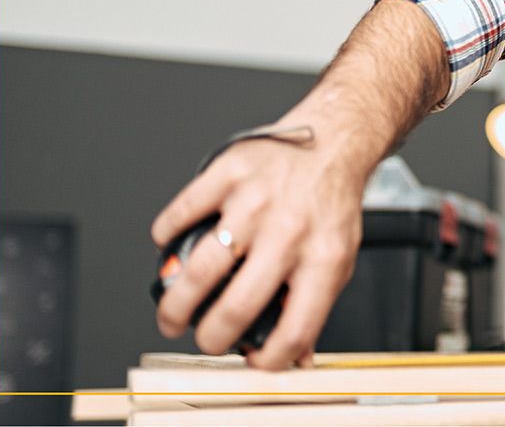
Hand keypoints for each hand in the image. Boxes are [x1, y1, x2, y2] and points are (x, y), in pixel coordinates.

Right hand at [151, 129, 365, 369]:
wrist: (333, 142)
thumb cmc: (331, 203)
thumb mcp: (339, 257)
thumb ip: (315, 304)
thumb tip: (296, 356)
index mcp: (323, 259)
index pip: (295, 328)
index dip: (270, 360)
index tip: (254, 363)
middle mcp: (289, 232)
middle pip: (236, 305)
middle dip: (210, 338)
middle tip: (205, 340)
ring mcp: (255, 202)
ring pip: (199, 268)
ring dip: (176, 303)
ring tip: (173, 315)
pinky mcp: (228, 174)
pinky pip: (180, 213)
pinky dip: (165, 239)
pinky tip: (170, 251)